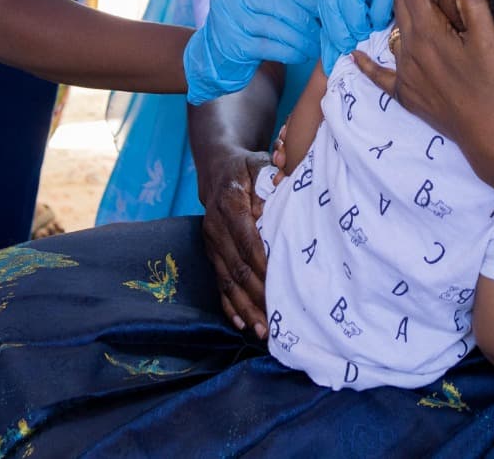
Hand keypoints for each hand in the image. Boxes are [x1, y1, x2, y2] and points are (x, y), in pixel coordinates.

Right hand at [184, 0, 321, 102]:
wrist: (209, 58)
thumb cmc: (241, 32)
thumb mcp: (256, 10)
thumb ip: (281, 3)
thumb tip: (321, 6)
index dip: (309, 0)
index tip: (326, 13)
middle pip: (282, 6)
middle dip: (307, 22)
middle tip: (324, 34)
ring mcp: (231, 21)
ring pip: (277, 27)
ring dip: (302, 39)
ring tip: (315, 47)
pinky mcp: (234, 45)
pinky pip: (270, 47)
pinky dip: (290, 52)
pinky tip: (301, 56)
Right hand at [197, 150, 272, 338]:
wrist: (216, 168)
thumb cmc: (246, 167)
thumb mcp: (259, 163)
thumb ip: (271, 177)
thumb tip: (282, 191)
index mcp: (229, 204)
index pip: (247, 240)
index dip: (263, 264)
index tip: (281, 285)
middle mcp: (215, 227)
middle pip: (237, 267)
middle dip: (257, 296)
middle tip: (276, 320)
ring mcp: (211, 242)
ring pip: (228, 281)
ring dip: (245, 308)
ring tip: (262, 331)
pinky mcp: (211, 253)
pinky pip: (219, 283)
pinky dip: (230, 305)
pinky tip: (242, 323)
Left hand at [356, 0, 493, 195]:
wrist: (490, 136)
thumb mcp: (491, 40)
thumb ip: (472, 1)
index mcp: (429, 34)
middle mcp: (410, 52)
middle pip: (401, 8)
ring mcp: (405, 75)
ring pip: (394, 34)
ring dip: (399, 12)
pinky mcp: (406, 95)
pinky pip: (378, 76)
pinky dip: (366, 64)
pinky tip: (354, 55)